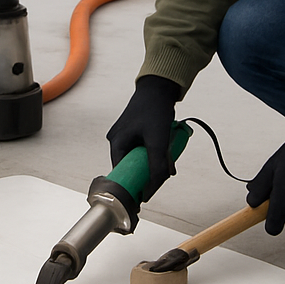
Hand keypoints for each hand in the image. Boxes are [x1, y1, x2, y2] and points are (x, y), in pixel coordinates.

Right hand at [106, 75, 181, 199]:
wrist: (161, 87)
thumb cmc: (155, 109)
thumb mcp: (157, 141)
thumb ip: (156, 166)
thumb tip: (151, 191)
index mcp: (116, 143)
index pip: (121, 174)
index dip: (133, 186)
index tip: (144, 196)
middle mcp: (119, 141)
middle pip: (132, 167)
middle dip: (148, 172)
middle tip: (163, 174)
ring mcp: (128, 136)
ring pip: (140, 159)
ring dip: (154, 162)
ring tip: (167, 160)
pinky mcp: (137, 133)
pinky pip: (145, 150)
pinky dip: (156, 153)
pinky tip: (167, 151)